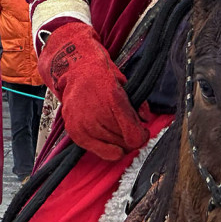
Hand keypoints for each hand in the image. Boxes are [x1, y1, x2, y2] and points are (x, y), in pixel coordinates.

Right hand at [38, 22, 148, 159]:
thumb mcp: (125, 84)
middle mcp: (97, 115)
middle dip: (131, 137)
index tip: (143, 131)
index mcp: (113, 100)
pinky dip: (106, 146)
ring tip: (117, 127)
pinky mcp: (75, 133)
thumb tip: (145, 119)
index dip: (143, 136)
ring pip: (113, 150)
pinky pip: (97, 151)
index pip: (134, 136)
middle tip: (129, 126)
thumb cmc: (102, 75)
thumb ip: (139, 104)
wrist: (75, 70)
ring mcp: (84, 126)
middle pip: (125, 144)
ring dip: (119, 142)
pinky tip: (106, 133)